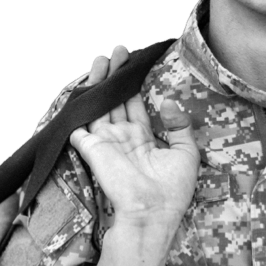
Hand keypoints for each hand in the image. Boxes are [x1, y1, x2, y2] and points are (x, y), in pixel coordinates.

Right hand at [69, 45, 199, 230]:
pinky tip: (82, 86)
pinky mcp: (92, 149)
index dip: (134, 86)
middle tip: (117, 52)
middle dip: (115, 77)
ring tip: (102, 58)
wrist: (152, 213)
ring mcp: (106, 144)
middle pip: (116, 102)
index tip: (134, 65)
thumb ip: (179, 126)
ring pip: (99, 107)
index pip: (135, 107)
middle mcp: (123, 140)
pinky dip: (78, 108)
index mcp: (143, 141)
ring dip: (99, 83)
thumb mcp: (187, 153)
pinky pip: (79, 126)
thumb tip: (168, 101)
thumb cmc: (172, 191)